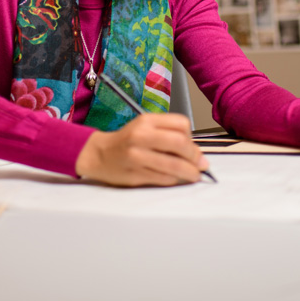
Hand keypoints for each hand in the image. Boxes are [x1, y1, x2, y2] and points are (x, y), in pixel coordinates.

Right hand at [75, 112, 209, 186]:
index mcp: (146, 121)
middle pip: (179, 143)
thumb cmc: (127, 141)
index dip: (192, 137)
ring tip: (194, 175)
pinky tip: (174, 178)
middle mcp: (141, 136)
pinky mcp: (135, 174)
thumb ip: (169, 134)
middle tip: (201, 165)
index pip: (181, 124)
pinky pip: (163, 178)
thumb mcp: (145, 127)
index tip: (193, 147)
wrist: (99, 155)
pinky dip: (174, 180)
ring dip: (189, 172)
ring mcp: (137, 156)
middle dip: (195, 156)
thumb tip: (197, 154)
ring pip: (173, 165)